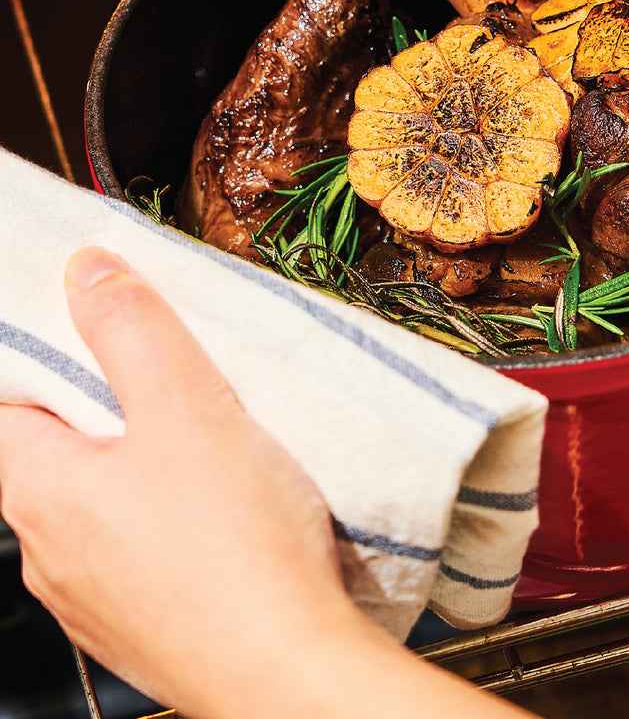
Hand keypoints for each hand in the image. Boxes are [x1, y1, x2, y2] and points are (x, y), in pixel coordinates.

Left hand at [0, 248, 527, 718]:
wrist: (287, 670)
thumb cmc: (236, 546)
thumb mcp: (188, 409)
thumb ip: (133, 332)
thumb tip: (87, 271)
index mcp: (41, 493)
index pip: (5, 407)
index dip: (46, 361)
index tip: (96, 333)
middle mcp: (51, 554)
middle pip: (56, 455)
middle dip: (107, 407)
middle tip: (170, 373)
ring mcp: (95, 600)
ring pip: (102, 506)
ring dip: (142, 466)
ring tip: (211, 439)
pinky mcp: (144, 627)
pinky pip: (139, 553)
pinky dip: (170, 518)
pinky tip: (227, 512)